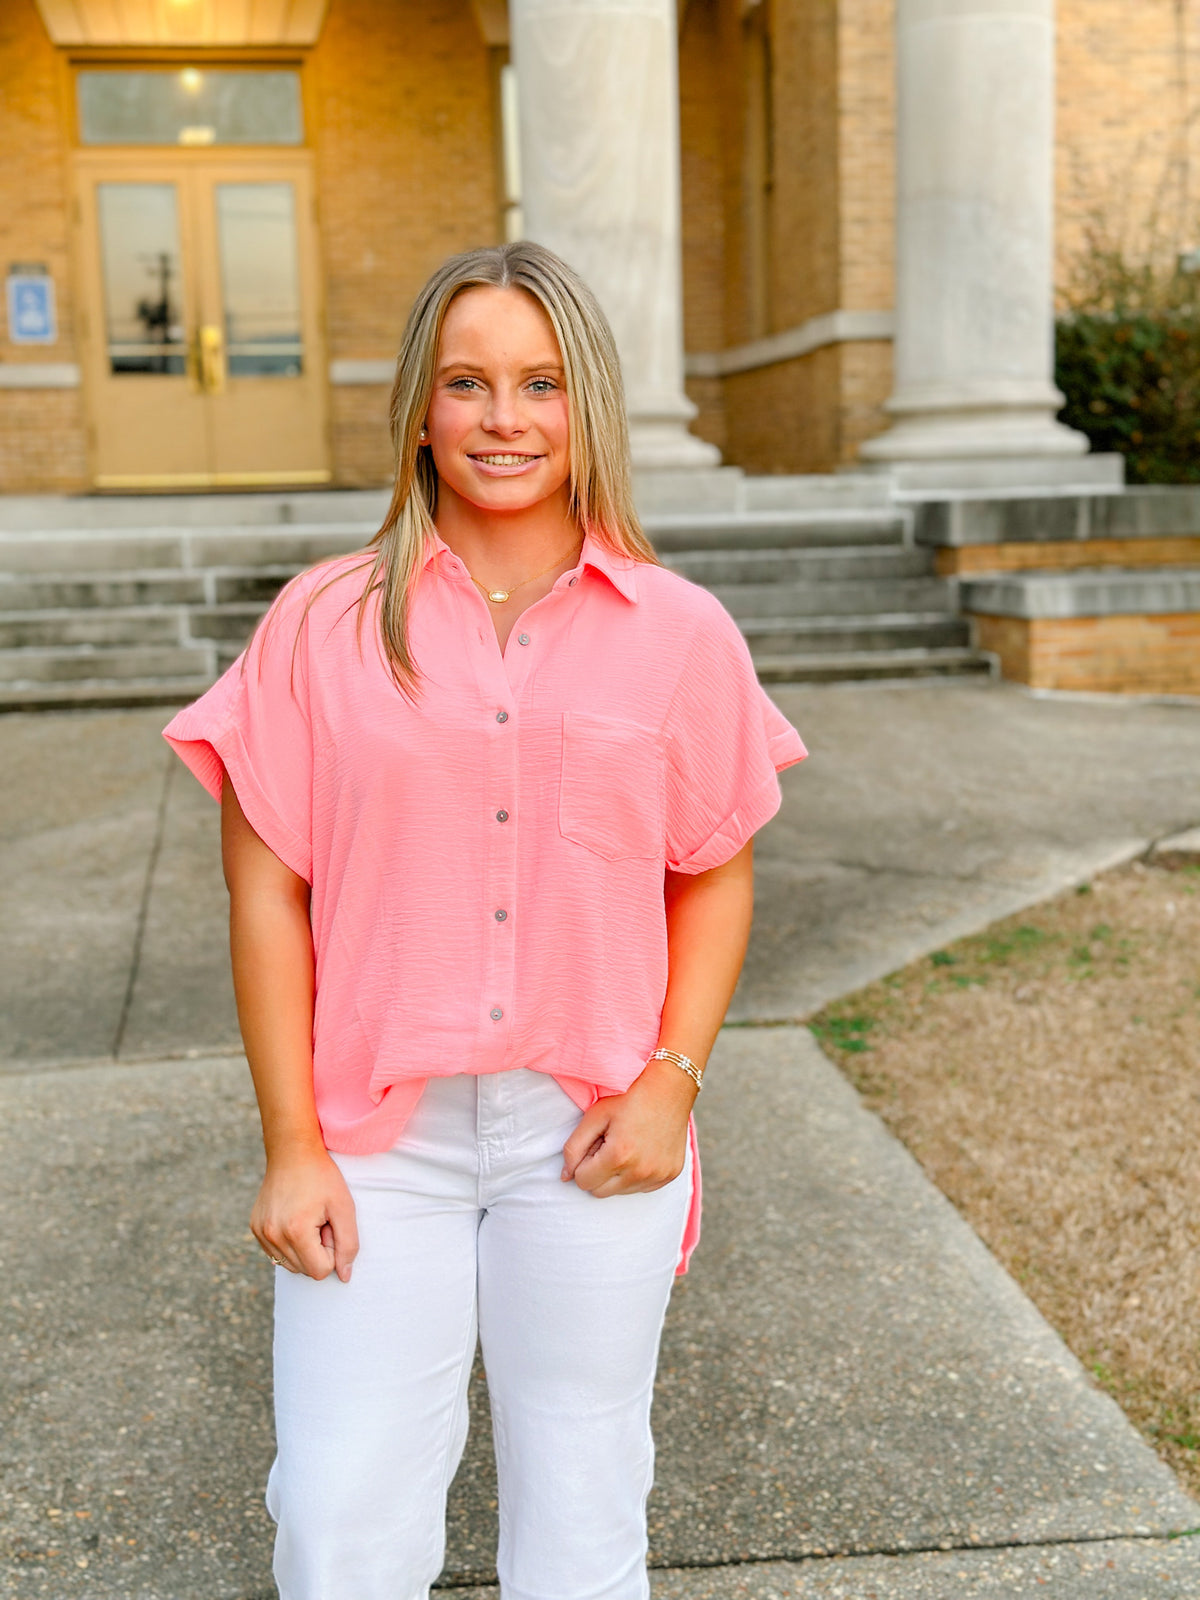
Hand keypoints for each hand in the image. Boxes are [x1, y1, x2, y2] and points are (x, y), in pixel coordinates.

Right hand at [251, 1146, 358, 1281]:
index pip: (321, 1271)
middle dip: (318, 1250)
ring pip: (291, 1265)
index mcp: (295, 1231)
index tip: (331, 1225)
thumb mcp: (344, 1206)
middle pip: (305, 1270)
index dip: (332, 1250)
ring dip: (305, 1248)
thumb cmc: (322, 1176)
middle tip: (320, 1220)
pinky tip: (295, 1219)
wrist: (292, 1151)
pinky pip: (277, 1254)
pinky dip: (290, 1244)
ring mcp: (261, 1233)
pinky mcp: (255, 1228)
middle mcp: (273, 1236)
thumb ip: (348, 1244)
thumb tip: (344, 1276)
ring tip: (308, 1218)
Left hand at [562, 1057, 695, 1197]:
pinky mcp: (670, 1175)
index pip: (583, 1182)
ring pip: (620, 1192)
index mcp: (618, 1156)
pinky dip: (636, 1175)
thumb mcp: (595, 1116)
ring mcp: (658, 1175)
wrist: (670, 1087)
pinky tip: (642, 1151)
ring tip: (626, 1146)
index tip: (595, 1143)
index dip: (583, 1163)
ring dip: (617, 1175)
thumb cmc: (629, 1097)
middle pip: (600, 1192)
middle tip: (608, 1145)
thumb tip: (565, 1177)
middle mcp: (640, 1171)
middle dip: (597, 1172)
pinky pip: (641, 1188)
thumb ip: (574, 1148)